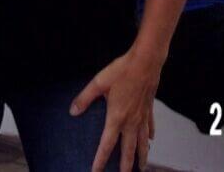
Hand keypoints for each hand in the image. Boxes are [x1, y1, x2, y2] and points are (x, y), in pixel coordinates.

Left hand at [70, 49, 157, 171]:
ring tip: (142, 168)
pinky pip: (150, 127)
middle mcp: (131, 121)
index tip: (96, 171)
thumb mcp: (98, 83)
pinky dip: (150, 136)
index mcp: (117, 117)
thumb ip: (84, 98)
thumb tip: (73, 111)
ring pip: (143, 143)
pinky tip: (151, 141)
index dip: (101, 160)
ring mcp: (142, 116)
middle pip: (129, 150)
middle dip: (126, 166)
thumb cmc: (122, 71)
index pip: (107, 144)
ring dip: (142, 156)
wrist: (146, 62)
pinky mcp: (149, 108)